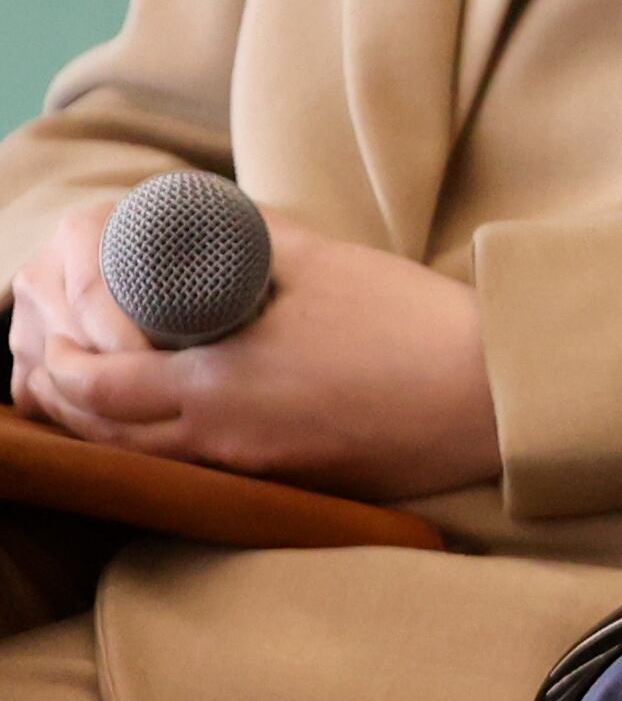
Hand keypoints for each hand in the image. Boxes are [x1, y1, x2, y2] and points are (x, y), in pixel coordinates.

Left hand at [10, 203, 501, 501]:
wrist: (487, 397)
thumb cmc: (410, 325)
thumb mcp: (322, 260)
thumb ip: (246, 239)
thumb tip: (199, 218)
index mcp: (218, 382)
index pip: (98, 387)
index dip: (61, 367)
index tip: (54, 339)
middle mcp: (220, 437)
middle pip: (104, 437)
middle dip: (66, 403)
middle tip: (55, 370)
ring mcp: (252, 468)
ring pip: (143, 464)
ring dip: (105, 433)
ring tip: (97, 399)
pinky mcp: (287, 482)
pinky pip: (194, 472)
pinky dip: (157, 449)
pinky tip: (170, 422)